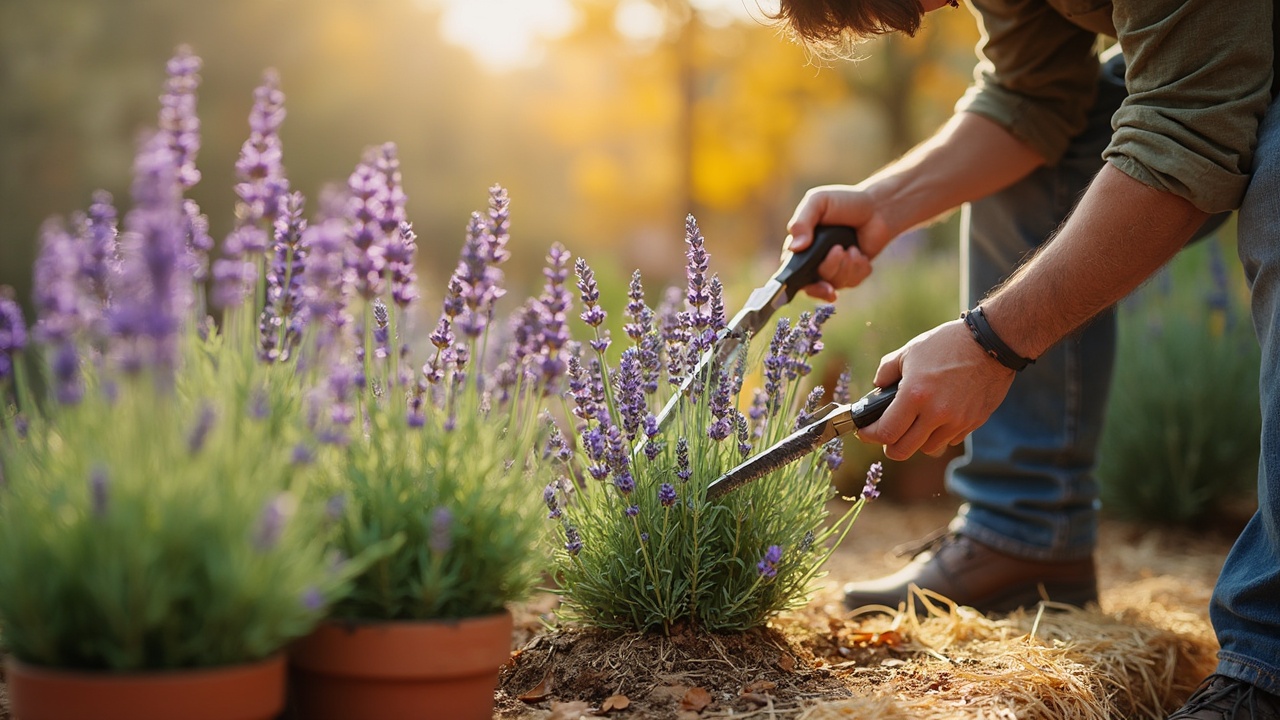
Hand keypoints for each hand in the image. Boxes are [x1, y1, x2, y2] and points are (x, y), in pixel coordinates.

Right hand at [784, 184, 894, 299]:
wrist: (876, 208)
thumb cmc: (843, 202)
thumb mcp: (818, 202)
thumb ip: (802, 222)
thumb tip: (795, 248)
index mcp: (800, 246)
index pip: (789, 271)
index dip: (794, 281)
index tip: (807, 279)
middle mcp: (814, 262)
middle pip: (812, 283)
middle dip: (829, 268)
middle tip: (840, 251)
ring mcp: (833, 270)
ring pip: (834, 283)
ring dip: (847, 265)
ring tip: (852, 247)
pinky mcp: (851, 275)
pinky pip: (852, 282)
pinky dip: (859, 268)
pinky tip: (861, 253)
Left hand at [857, 319, 1015, 459]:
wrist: (992, 344)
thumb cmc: (948, 344)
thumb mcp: (910, 351)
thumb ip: (886, 371)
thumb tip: (876, 388)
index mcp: (915, 395)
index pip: (885, 432)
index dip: (869, 435)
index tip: (864, 431)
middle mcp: (936, 413)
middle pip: (902, 450)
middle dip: (889, 446)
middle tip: (886, 435)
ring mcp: (957, 421)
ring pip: (927, 448)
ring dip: (917, 440)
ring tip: (915, 422)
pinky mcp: (973, 423)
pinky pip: (949, 440)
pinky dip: (939, 434)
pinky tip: (939, 416)